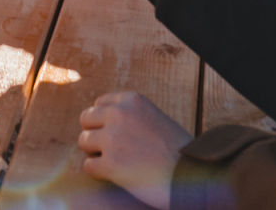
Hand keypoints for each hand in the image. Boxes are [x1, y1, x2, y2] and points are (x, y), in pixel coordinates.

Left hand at [77, 92, 191, 209]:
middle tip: (109, 149)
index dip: (103, 121)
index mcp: (132, 100)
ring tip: (114, 162)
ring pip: (83, 141)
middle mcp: (119, 114)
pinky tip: (114, 175)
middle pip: (86, 119)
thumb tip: (103, 123)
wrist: (192, 175)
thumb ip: (131, 115)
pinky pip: (88, 166)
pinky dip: (98, 172)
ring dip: (94, 153)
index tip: (113, 133)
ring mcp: (113, 139)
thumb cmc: (179, 151)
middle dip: (94, 134)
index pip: (99, 103)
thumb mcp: (155, 118)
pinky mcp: (110, 164)